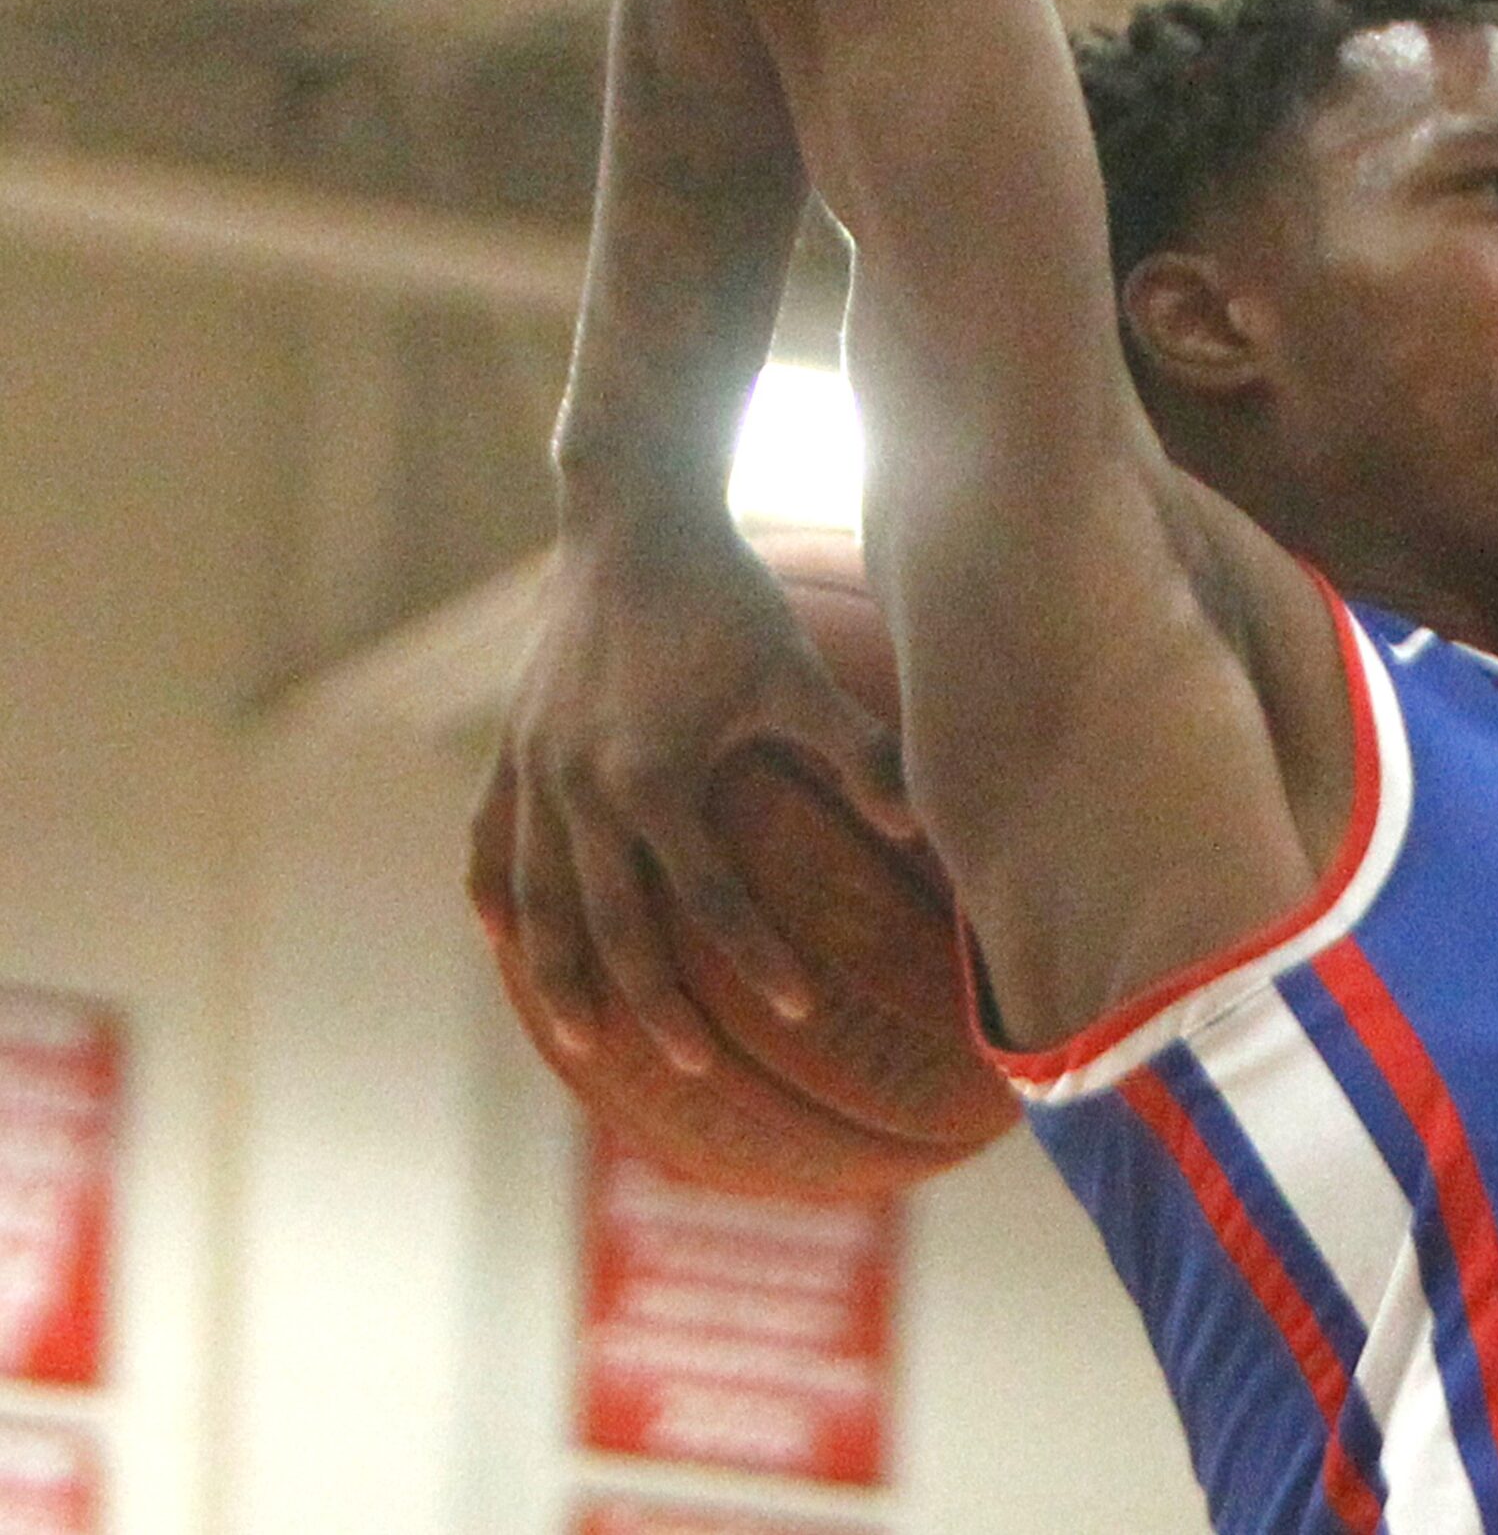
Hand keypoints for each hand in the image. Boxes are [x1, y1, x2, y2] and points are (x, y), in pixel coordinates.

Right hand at [466, 507, 913, 1074]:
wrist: (630, 517)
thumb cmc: (726, 592)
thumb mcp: (796, 668)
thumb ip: (855, 747)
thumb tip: (918, 824)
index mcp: (652, 778)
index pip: (707, 898)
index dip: (754, 958)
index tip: (797, 1011)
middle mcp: (580, 786)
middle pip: (611, 924)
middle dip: (651, 1003)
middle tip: (691, 1069)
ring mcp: (535, 767)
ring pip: (537, 897)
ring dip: (559, 972)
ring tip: (579, 1039)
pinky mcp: (514, 743)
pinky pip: (490, 836)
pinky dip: (494, 891)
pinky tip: (503, 941)